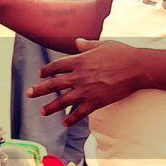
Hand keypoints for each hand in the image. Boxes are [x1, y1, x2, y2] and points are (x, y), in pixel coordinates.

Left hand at [28, 38, 142, 125]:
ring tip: (42, 112)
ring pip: (63, 101)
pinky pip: (80, 112)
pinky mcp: (96, 102)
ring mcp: (86, 90)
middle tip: (29, 93)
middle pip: (54, 84)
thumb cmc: (121, 53)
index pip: (56, 66)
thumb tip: (77, 41)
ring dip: (51, 107)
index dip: (47, 70)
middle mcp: (78, 76)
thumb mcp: (102, 44)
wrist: (136, 67)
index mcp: (79, 61)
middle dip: (40, 90)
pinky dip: (72, 119)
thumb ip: (87, 45)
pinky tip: (65, 123)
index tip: (40, 74)